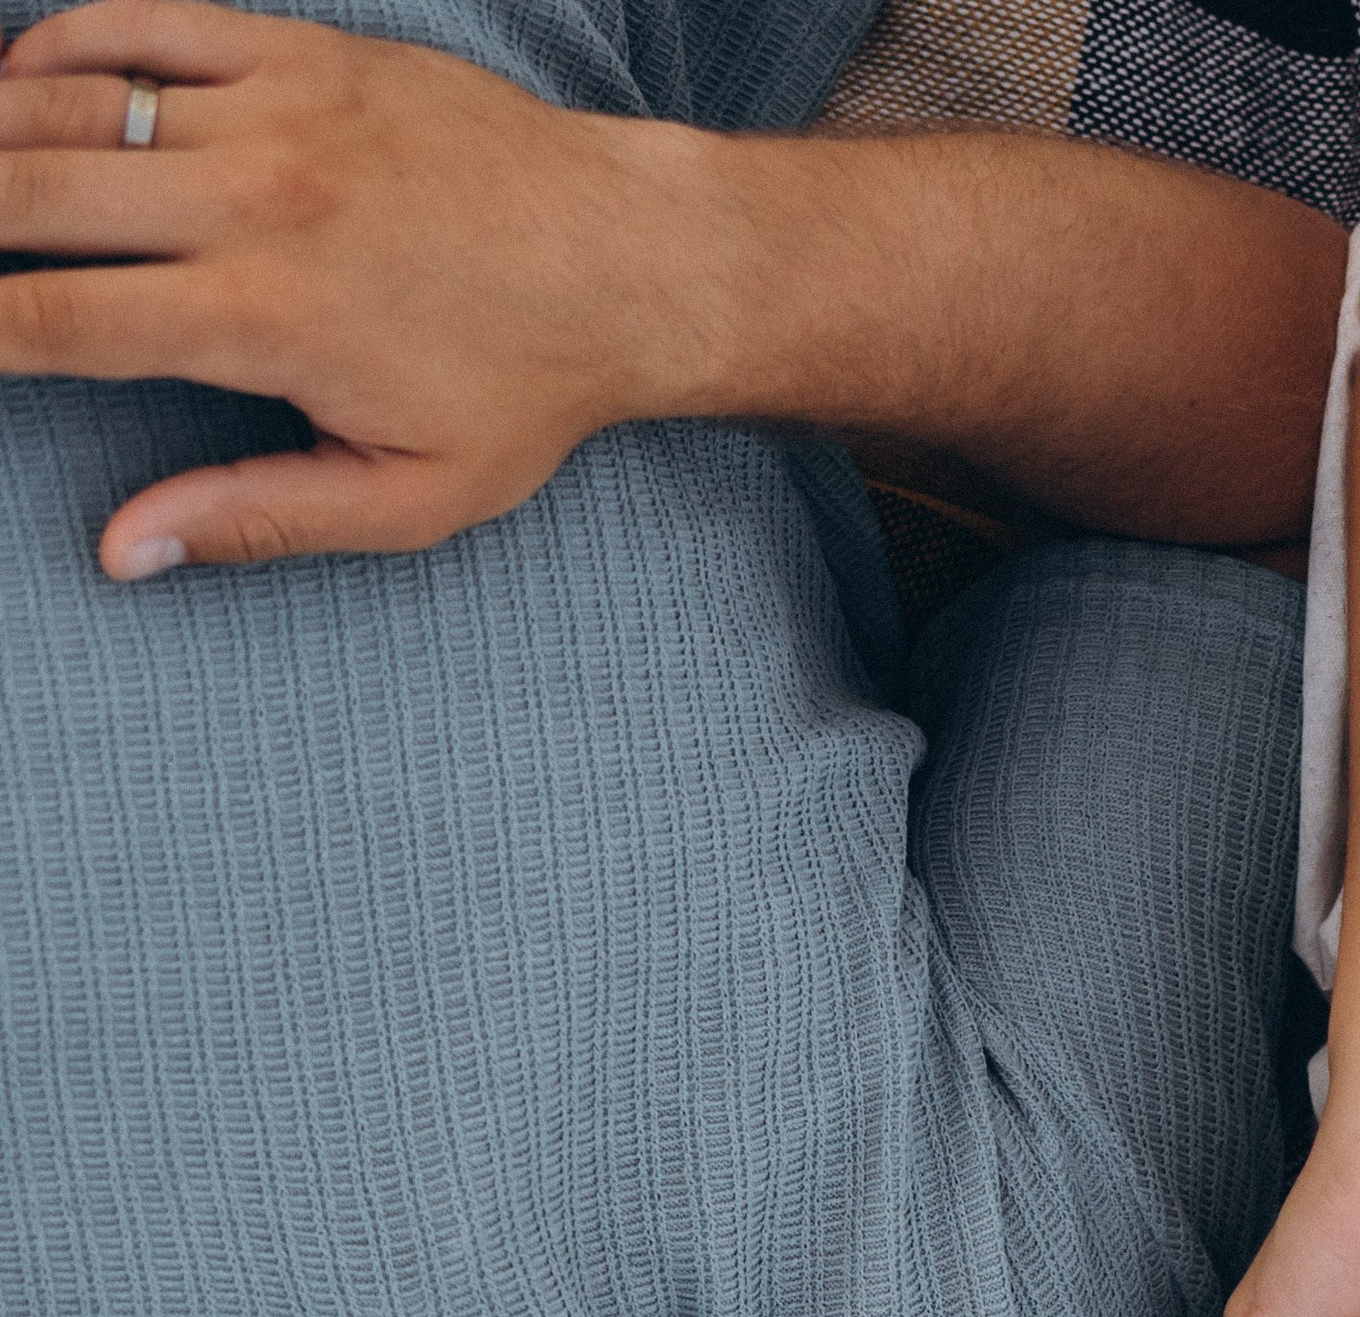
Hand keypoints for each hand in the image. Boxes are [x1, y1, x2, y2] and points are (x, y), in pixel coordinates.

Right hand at [0, 0, 694, 568]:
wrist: (629, 259)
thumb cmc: (526, 390)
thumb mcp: (409, 498)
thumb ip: (257, 518)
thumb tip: (124, 552)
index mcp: (265, 319)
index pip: (59, 320)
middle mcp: (252, 200)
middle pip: (36, 193)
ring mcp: (273, 110)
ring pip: (69, 98)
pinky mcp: (299, 51)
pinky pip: (144, 22)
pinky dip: (60, 44)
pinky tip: (16, 83)